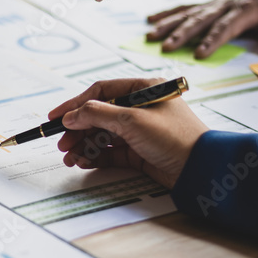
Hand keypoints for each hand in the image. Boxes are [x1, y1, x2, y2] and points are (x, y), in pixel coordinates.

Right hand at [49, 78, 209, 188]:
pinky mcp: (140, 151)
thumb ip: (97, 114)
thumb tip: (71, 115)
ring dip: (84, 145)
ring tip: (69, 157)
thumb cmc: (174, 137)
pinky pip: (111, 151)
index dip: (76, 104)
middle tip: (61, 143)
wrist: (200, 168)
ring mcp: (140, 130)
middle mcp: (140, 107)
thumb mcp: (132, 120)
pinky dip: (96, 156)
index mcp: (143, 89)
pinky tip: (84, 162)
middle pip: (99, 115)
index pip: (100, 91)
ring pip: (102, 135)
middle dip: (78, 129)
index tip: (56, 117)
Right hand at [146, 0, 257, 58]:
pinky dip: (168, 13)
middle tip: (166, 47)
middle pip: (201, 19)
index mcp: (246, 11)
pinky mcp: (208, 4)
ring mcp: (215, 3)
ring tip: (150, 36)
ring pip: (189, 13)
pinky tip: (151, 19)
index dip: (213, 40)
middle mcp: (226, 5)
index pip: (226, 26)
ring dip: (169, 24)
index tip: (199, 54)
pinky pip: (186, 7)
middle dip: (182, 33)